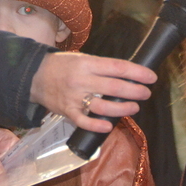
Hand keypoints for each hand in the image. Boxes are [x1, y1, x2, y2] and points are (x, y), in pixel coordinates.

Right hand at [29, 52, 156, 131]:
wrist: (34, 76)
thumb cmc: (62, 65)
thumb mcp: (81, 58)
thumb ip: (100, 67)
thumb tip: (126, 75)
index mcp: (86, 64)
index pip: (117, 67)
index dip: (137, 72)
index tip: (151, 77)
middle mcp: (81, 80)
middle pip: (114, 88)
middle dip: (134, 91)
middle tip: (146, 93)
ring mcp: (74, 97)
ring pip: (102, 107)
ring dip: (122, 109)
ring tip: (134, 107)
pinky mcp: (67, 111)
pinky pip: (84, 121)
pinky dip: (97, 125)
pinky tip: (109, 126)